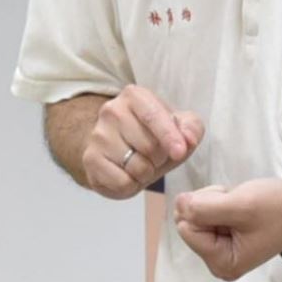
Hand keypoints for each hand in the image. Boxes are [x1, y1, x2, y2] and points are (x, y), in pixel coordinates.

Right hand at [78, 85, 201, 201]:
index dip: (169, 136)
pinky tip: (126, 174)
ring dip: (146, 173)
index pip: (153, 115)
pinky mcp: (90, 159)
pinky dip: (131, 185)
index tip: (179, 152)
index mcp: (135, 96)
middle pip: (149, 146)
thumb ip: (191, 128)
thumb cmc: (150, 137)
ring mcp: (98, 135)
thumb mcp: (177, 128)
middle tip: (154, 156)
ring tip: (140, 165)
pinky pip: (122, 182)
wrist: (114, 151)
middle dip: (160, 159)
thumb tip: (189, 139)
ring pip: (136, 167)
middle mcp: (112, 110)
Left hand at [172, 178, 281, 280]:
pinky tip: (240, 205)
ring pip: (197, 216)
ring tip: (242, 204)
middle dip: (209, 205)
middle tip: (237, 203)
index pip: (187, 229)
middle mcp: (219, 263)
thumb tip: (178, 203)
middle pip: (190, 223)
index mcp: (223, 263)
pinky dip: (220, 203)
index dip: (203, 208)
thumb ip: (203, 207)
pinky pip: (207, 215)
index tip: (230, 204)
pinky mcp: (226, 239)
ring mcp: (222, 251)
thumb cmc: (278, 208)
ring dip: (216, 201)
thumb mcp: (240, 205)